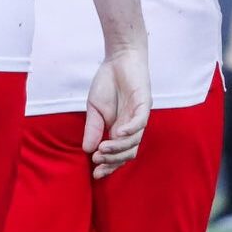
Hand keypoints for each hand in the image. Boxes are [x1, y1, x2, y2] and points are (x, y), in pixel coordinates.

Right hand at [83, 47, 150, 178]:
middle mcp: (132, 126)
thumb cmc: (107, 83)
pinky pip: (141, 121)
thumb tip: (87, 150)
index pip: (119, 154)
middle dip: (113, 161)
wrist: (118, 59)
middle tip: (97, 161)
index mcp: (120, 129)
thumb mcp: (94, 109)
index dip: (109, 166)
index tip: (94, 173)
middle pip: (128, 152)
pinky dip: (130, 130)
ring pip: (135, 140)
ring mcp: (139, 115)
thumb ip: (92, 129)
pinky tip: (117, 134)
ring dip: (118, 147)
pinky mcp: (144, 103)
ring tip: (103, 149)